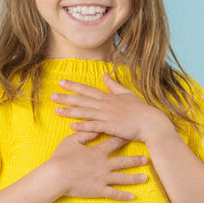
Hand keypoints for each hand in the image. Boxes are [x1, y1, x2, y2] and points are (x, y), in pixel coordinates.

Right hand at [49, 131, 147, 200]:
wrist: (55, 176)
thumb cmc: (61, 157)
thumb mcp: (72, 140)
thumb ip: (86, 134)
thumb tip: (97, 128)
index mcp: (97, 152)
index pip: (114, 143)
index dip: (125, 138)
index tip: (134, 135)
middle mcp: (103, 164)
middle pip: (123, 161)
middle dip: (135, 160)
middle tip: (146, 159)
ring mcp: (102, 178)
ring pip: (122, 178)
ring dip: (134, 178)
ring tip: (145, 178)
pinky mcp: (98, 190)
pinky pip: (113, 194)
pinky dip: (123, 196)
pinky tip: (132, 197)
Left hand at [51, 73, 171, 142]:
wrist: (151, 123)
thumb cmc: (141, 110)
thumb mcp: (127, 94)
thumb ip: (114, 85)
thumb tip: (105, 75)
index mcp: (108, 97)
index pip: (88, 90)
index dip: (74, 86)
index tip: (61, 82)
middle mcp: (105, 105)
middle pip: (82, 100)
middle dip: (66, 97)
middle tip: (52, 95)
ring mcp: (107, 116)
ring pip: (85, 112)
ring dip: (70, 111)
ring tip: (56, 110)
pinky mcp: (111, 127)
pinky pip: (94, 126)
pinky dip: (83, 126)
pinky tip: (72, 126)